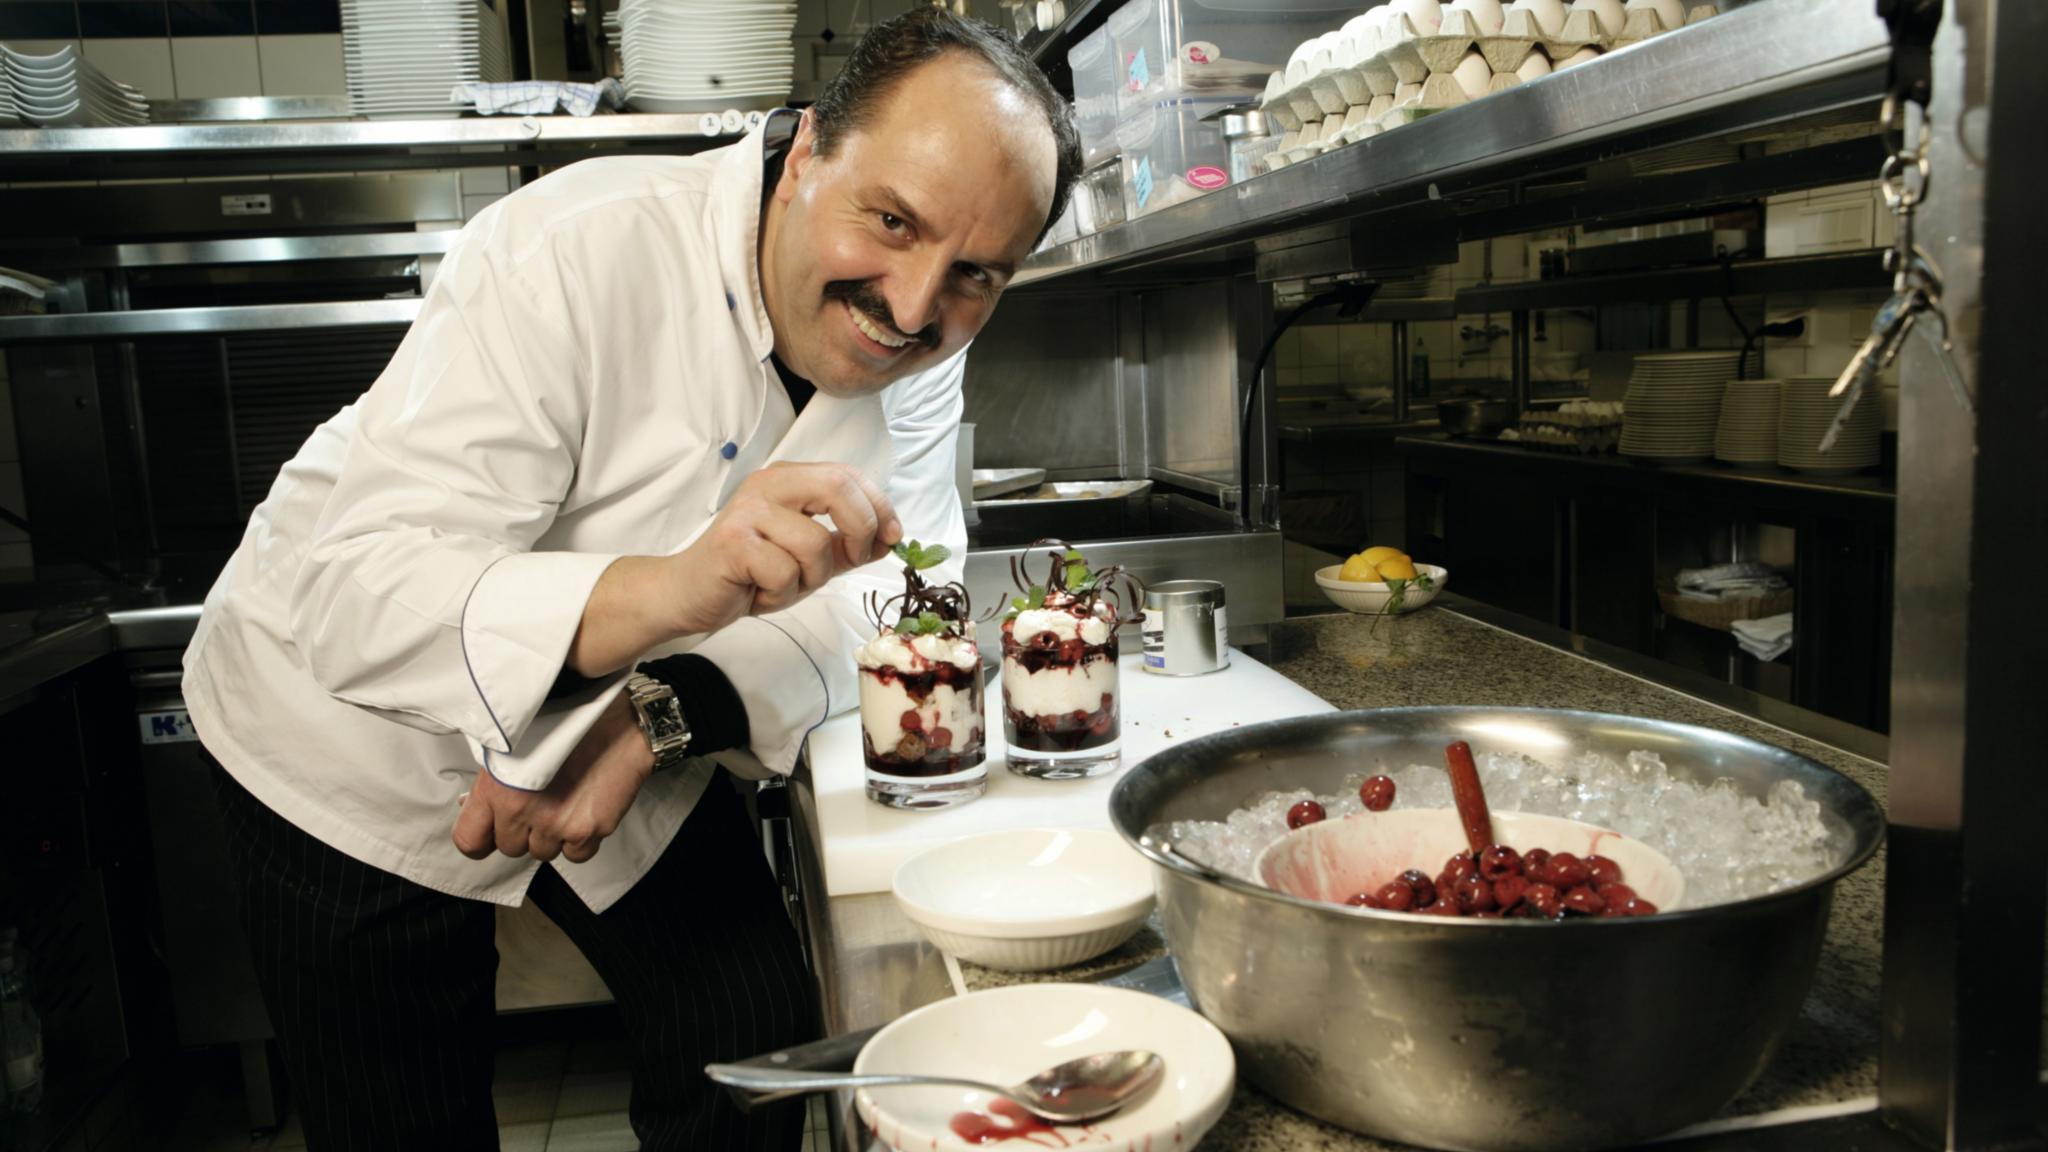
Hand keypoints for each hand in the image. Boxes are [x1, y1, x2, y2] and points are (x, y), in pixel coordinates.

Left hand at [453, 691, 652, 862]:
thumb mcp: (514, 746)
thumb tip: (474, 807)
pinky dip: (578, 841)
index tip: (490, 832)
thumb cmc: (569, 725)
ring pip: (543, 853)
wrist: (620, 722)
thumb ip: (492, 782)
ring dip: (551, 836)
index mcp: (497, 787)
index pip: (469, 840)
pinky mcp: (589, 830)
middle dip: (522, 832)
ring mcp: (557, 823)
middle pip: (510, 848)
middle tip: (538, 804)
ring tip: (564, 803)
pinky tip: (583, 812)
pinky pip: (575, 855)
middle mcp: (524, 809)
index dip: (481, 838)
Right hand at [668, 461, 900, 635]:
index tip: (893, 536)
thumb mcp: (810, 558)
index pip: (848, 475)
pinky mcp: (733, 541)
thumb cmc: (751, 574)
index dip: (880, 506)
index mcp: (789, 480)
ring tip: (782, 583)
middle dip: (861, 530)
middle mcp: (768, 485)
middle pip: (838, 488)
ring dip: (811, 578)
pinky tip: (758, 591)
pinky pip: (785, 572)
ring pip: (815, 543)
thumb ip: (847, 544)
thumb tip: (890, 537)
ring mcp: (748, 510)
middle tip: (853, 559)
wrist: (689, 594)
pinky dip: (781, 594)